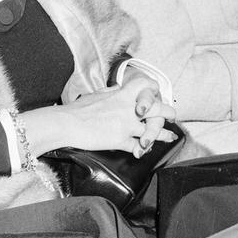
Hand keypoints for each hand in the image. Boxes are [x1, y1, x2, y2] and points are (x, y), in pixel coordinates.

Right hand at [37, 82, 176, 157]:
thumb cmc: (77, 109)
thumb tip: (118, 88)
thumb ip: (111, 92)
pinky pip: (138, 146)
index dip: (154, 89)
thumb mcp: (96, 94)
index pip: (145, 86)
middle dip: (168, 112)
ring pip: (153, 130)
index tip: (157, 94)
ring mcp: (125, 125)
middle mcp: (127, 109)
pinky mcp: (120, 140)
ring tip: (169, 137)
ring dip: (163, 134)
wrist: (66, 123)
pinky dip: (143, 150)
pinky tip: (145, 151)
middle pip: (157, 109)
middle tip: (172, 116)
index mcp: (120, 95)